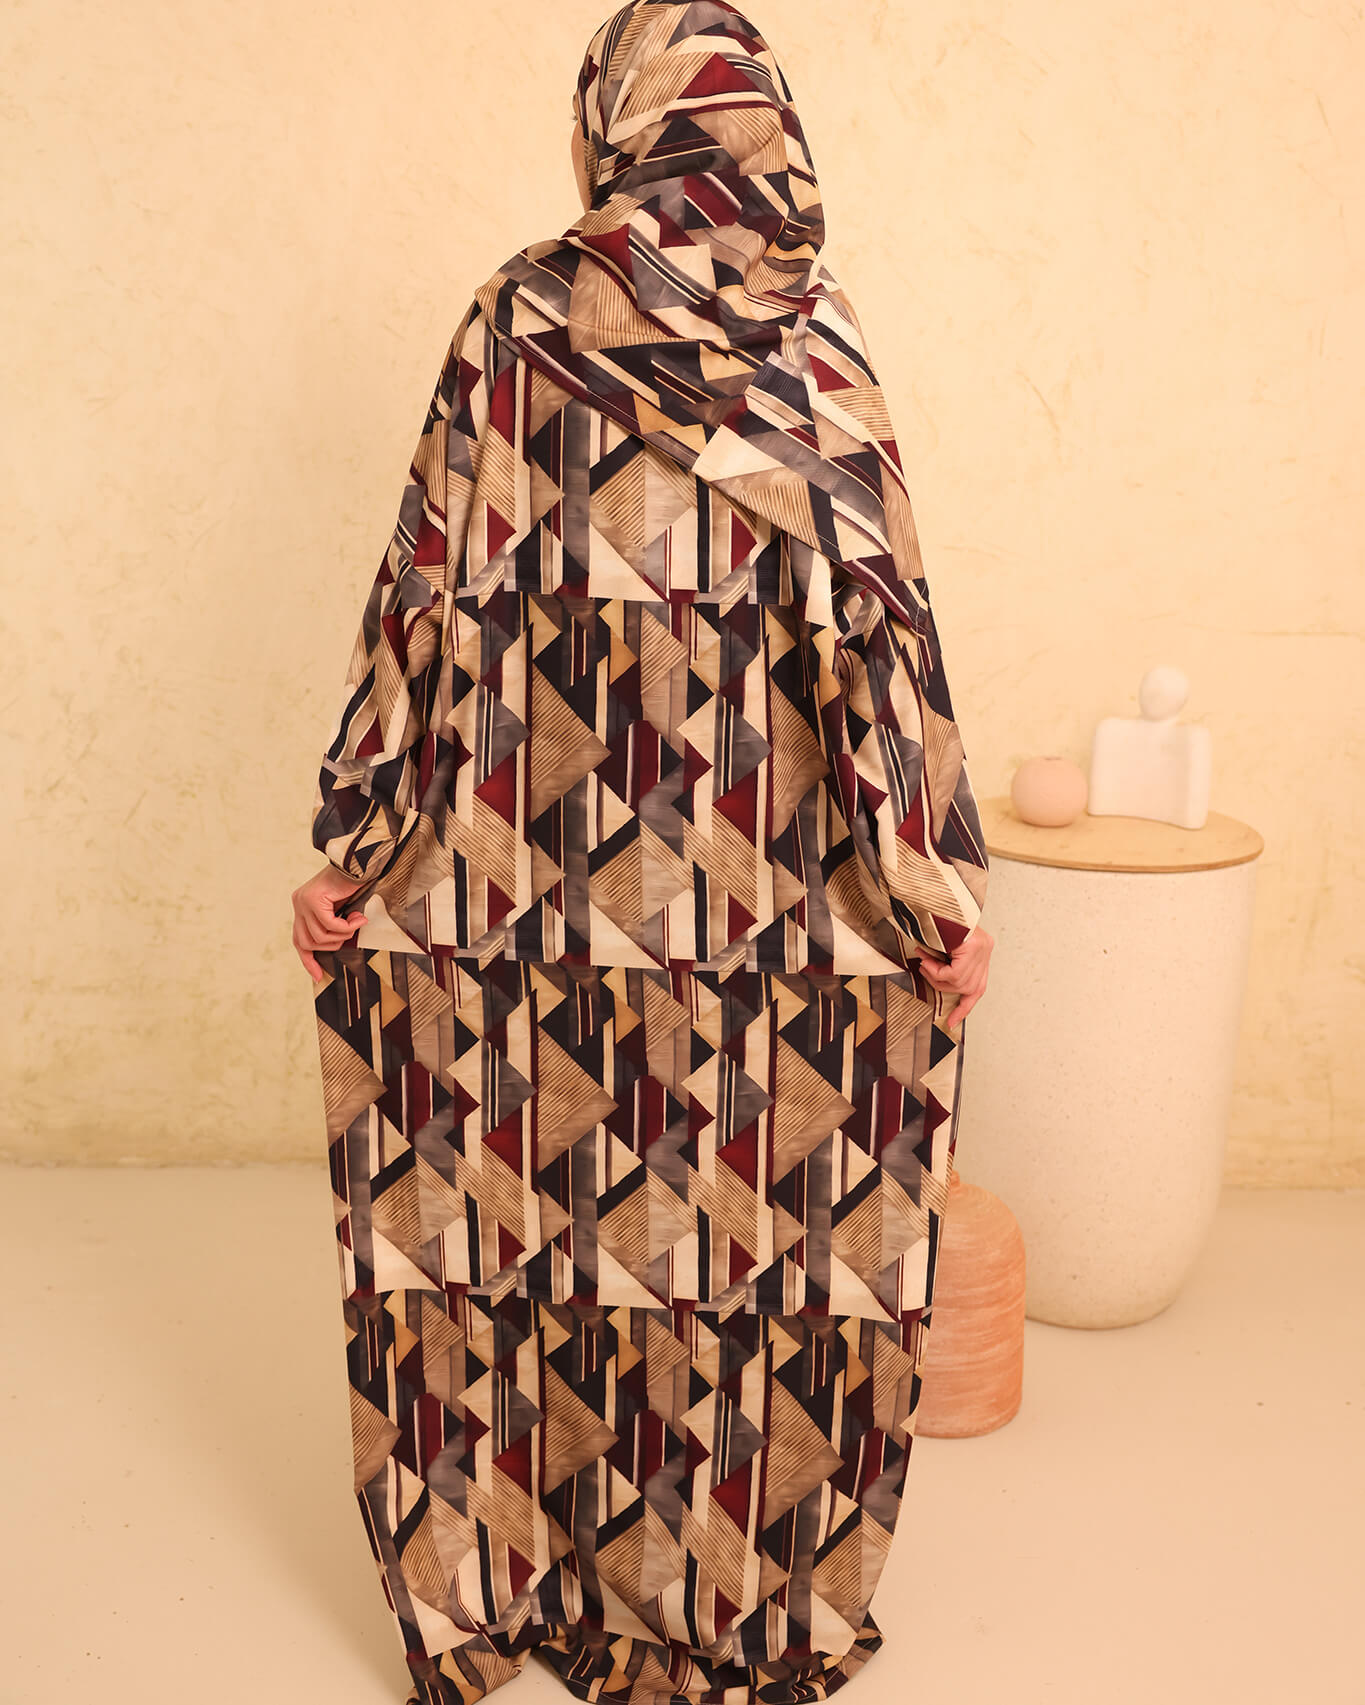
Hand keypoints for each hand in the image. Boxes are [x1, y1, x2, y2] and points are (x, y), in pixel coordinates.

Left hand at [291, 864, 367, 982]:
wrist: (358, 862)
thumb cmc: (353, 885)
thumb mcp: (339, 910)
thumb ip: (332, 926)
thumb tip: (334, 947)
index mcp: (302, 906)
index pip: (299, 940)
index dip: (307, 960)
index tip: (317, 975)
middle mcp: (298, 903)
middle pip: (306, 942)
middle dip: (331, 945)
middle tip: (350, 935)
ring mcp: (303, 901)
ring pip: (320, 936)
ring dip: (343, 934)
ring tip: (357, 923)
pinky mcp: (313, 899)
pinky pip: (330, 925)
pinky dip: (346, 926)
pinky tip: (358, 917)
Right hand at [918, 923, 992, 1029]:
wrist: (935, 897)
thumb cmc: (936, 919)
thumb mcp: (941, 945)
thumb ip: (946, 962)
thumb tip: (937, 980)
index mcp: (981, 950)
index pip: (978, 987)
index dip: (965, 1007)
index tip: (952, 1023)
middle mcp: (986, 950)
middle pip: (968, 988)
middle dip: (942, 985)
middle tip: (925, 969)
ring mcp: (982, 948)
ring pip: (959, 983)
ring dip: (935, 975)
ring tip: (923, 960)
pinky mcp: (975, 947)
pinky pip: (953, 974)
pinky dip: (936, 970)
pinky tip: (926, 958)